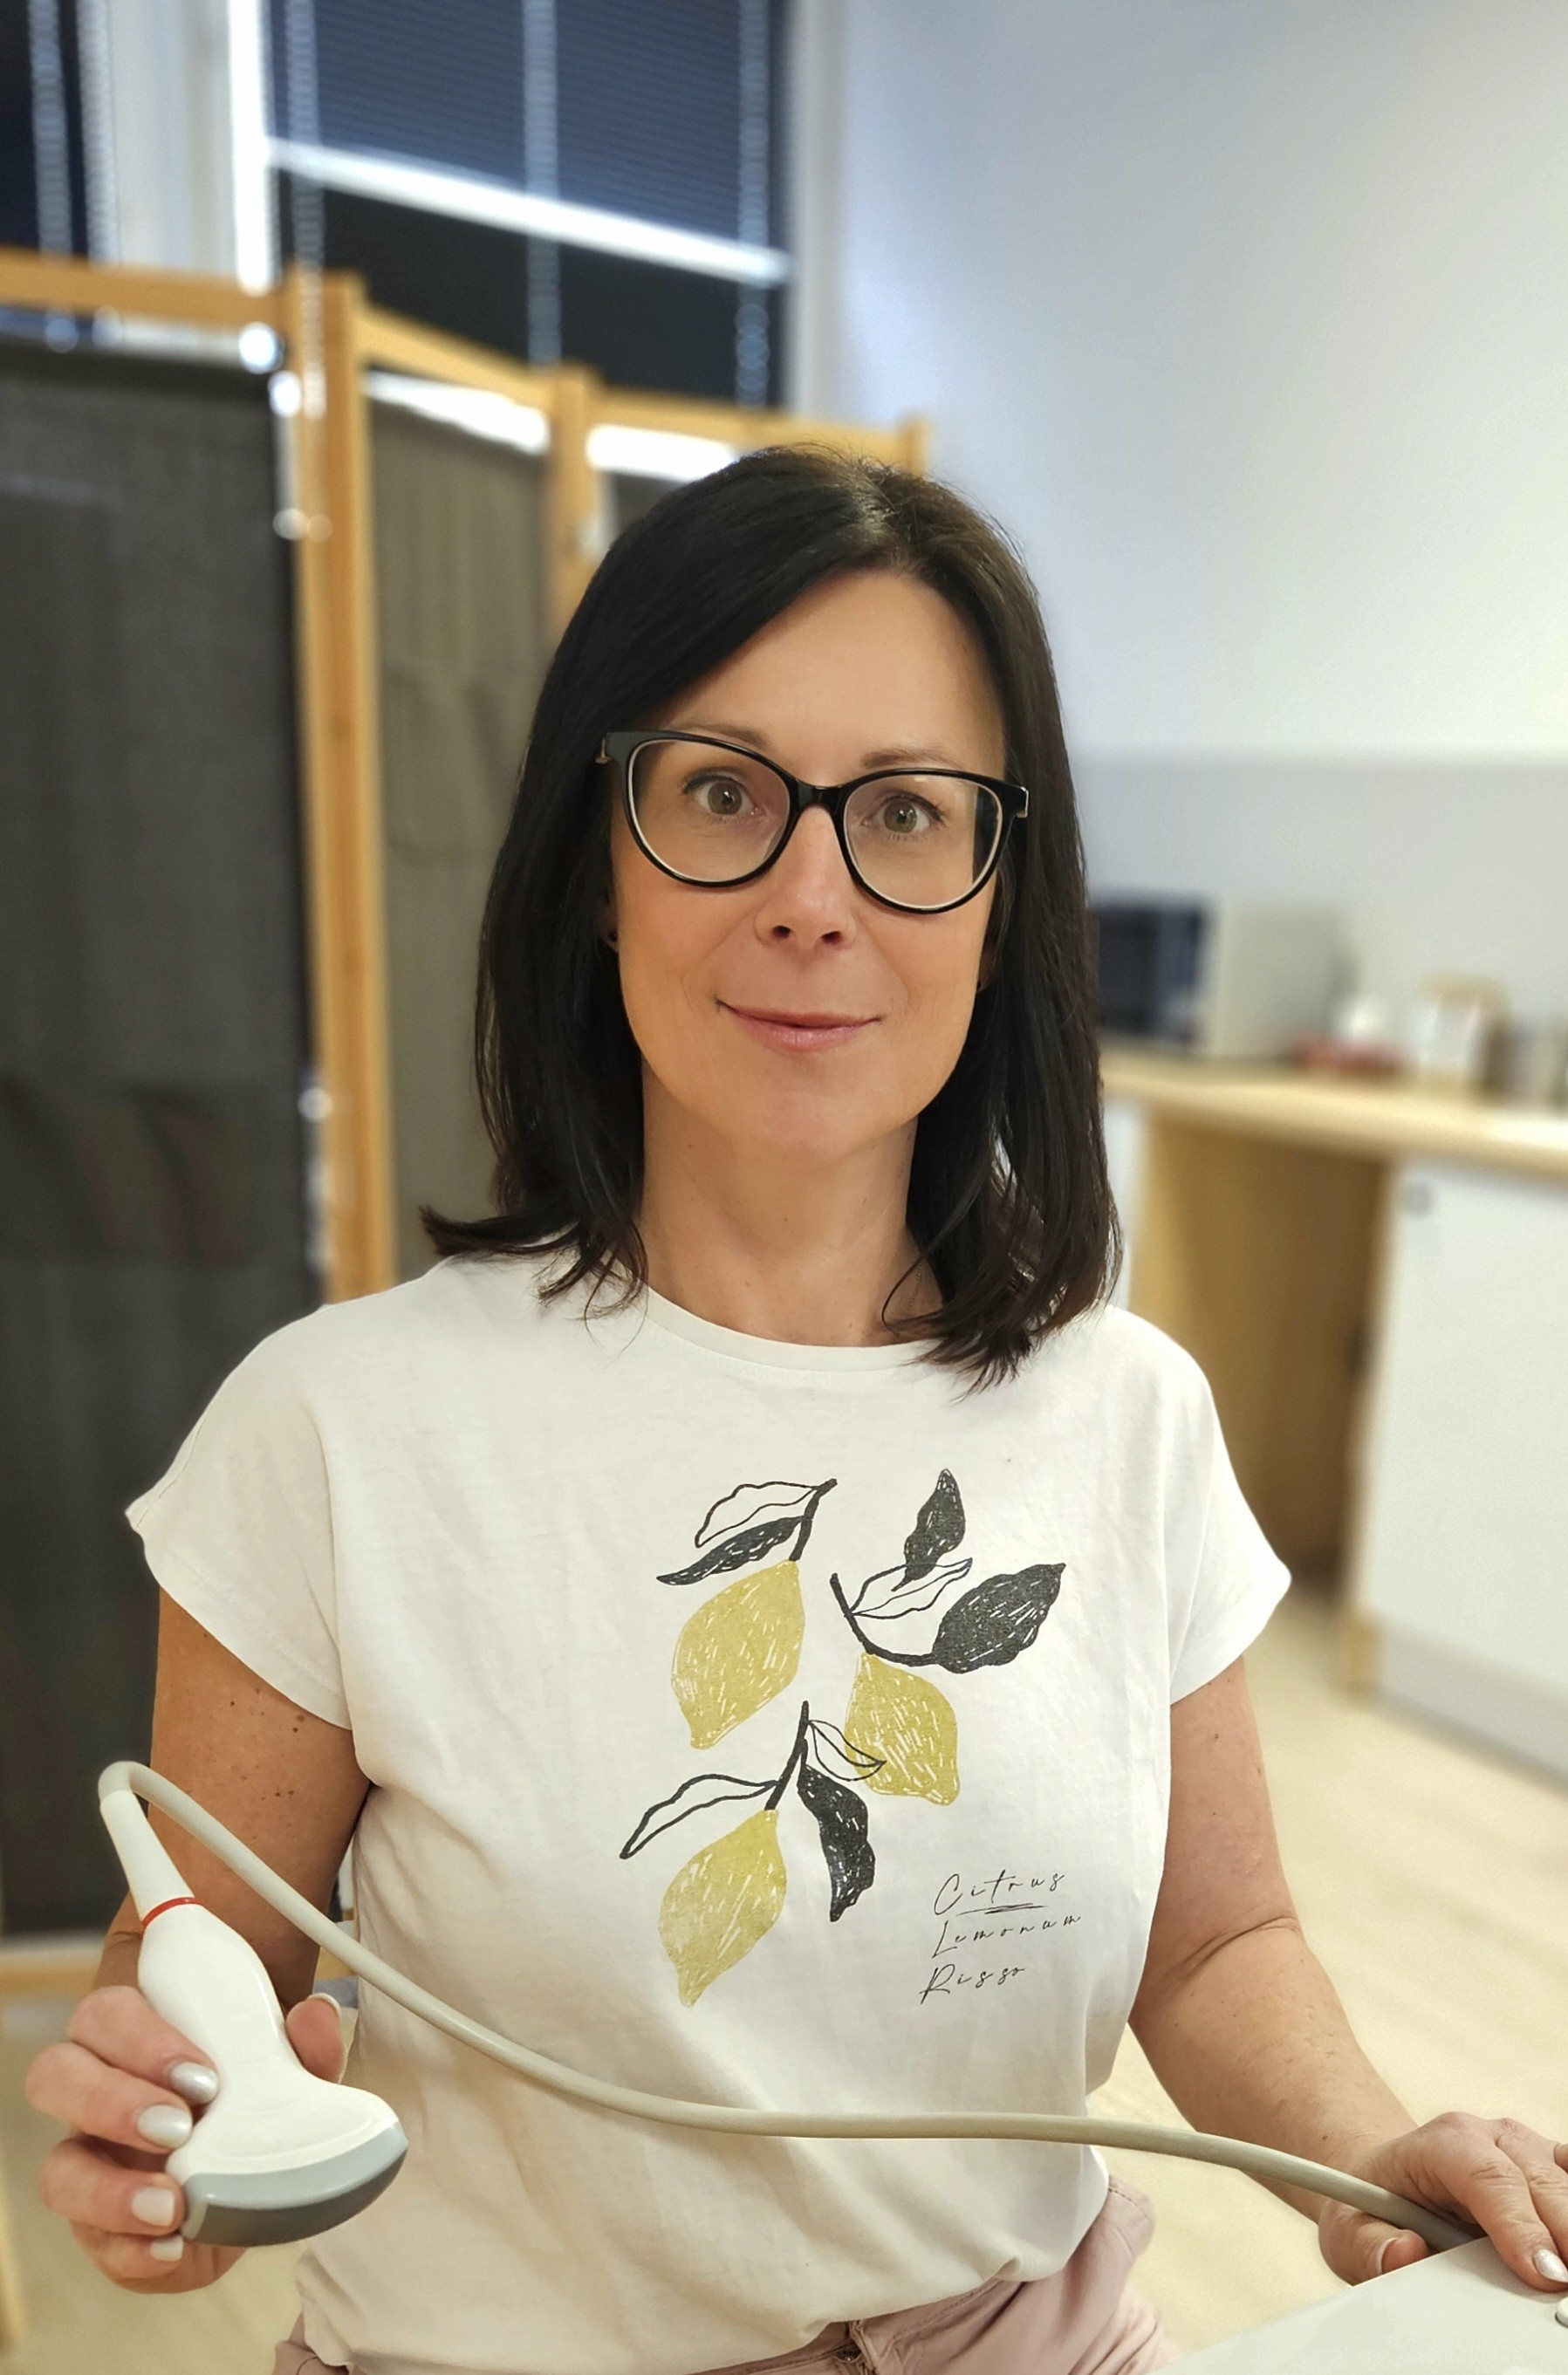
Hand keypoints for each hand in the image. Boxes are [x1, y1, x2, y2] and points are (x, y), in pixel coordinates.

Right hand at [26, 1982, 343, 2291]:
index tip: (201, 2074)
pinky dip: (131, 2251)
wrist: (256, 2184)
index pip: (106, 2015)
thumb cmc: (253, 2103)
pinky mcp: (103, 2232)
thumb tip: (315, 2017)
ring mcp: (90, 2165)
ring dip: (109, 2190)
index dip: (140, 2039)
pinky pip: (92, 2244)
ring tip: (170, 2205)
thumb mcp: (289, 2070)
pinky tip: (172, 2248)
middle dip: (111, 2101)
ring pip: (57, 2170)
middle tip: (177, 2127)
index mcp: (134, 2040)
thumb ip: (304, 2045)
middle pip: (56, 2076)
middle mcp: (96, 2097)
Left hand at [1319, 2114, 1567, 2290]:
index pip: (1488, 2178)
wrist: (1383, 2179)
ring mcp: (1524, 2149)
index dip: (1520, 2226)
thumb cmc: (1371, 2204)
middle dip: (1561, 2239)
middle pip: (1540, 2184)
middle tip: (1565, 2292)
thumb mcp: (1351, 2232)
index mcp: (1442, 2143)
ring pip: (1564, 2183)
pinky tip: (1566, 2251)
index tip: (1543, 2274)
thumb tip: (1405, 2253)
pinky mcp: (1547, 2168)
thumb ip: (1371, 2247)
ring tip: (1566, 2283)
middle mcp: (1490, 2137)